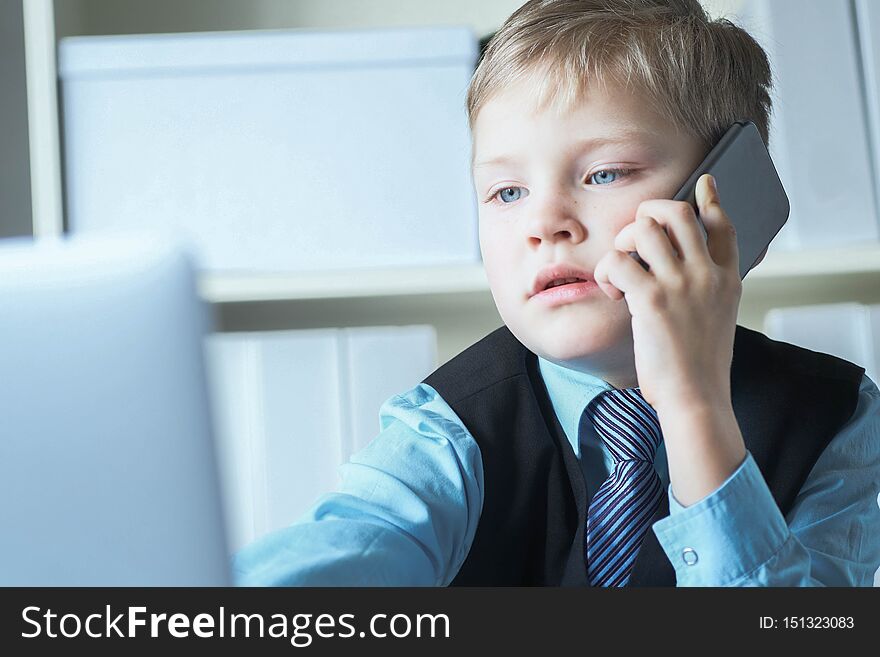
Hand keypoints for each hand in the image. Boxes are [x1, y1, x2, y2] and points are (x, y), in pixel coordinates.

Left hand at [593, 174, 741, 414]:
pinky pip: (618, 261)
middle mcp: (707, 274)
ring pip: (644, 228)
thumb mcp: (717, 320)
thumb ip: (708, 290)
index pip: (723, 225)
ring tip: (619, 270)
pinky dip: (607, 272)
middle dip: (648, 214)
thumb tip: (691, 271)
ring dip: (622, 243)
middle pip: (678, 213)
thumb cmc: (699, 366)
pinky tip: (612, 291)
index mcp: (727, 279)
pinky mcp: (652, 299)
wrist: (696, 398)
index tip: (703, 184)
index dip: (711, 200)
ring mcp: (681, 284)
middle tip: (632, 241)